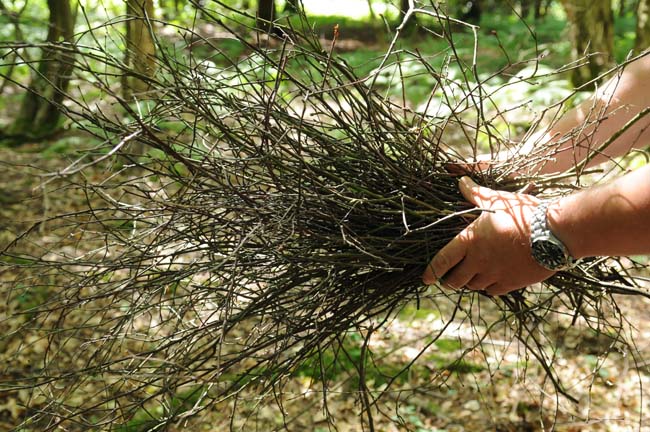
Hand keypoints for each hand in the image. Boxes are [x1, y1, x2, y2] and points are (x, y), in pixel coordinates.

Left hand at [422, 177, 554, 295]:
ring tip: (470, 276)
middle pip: (455, 280)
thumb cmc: (523, 213)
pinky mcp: (511, 283)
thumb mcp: (496, 200)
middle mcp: (478, 261)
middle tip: (449, 278)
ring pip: (473, 286)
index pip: (443, 260)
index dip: (432, 270)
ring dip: (469, 282)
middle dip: (449, 280)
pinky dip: (488, 286)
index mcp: (470, 241)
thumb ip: (475, 193)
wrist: (555, 233)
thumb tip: (461, 180)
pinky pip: (492, 290)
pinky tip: (490, 279)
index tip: (425, 278)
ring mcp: (495, 274)